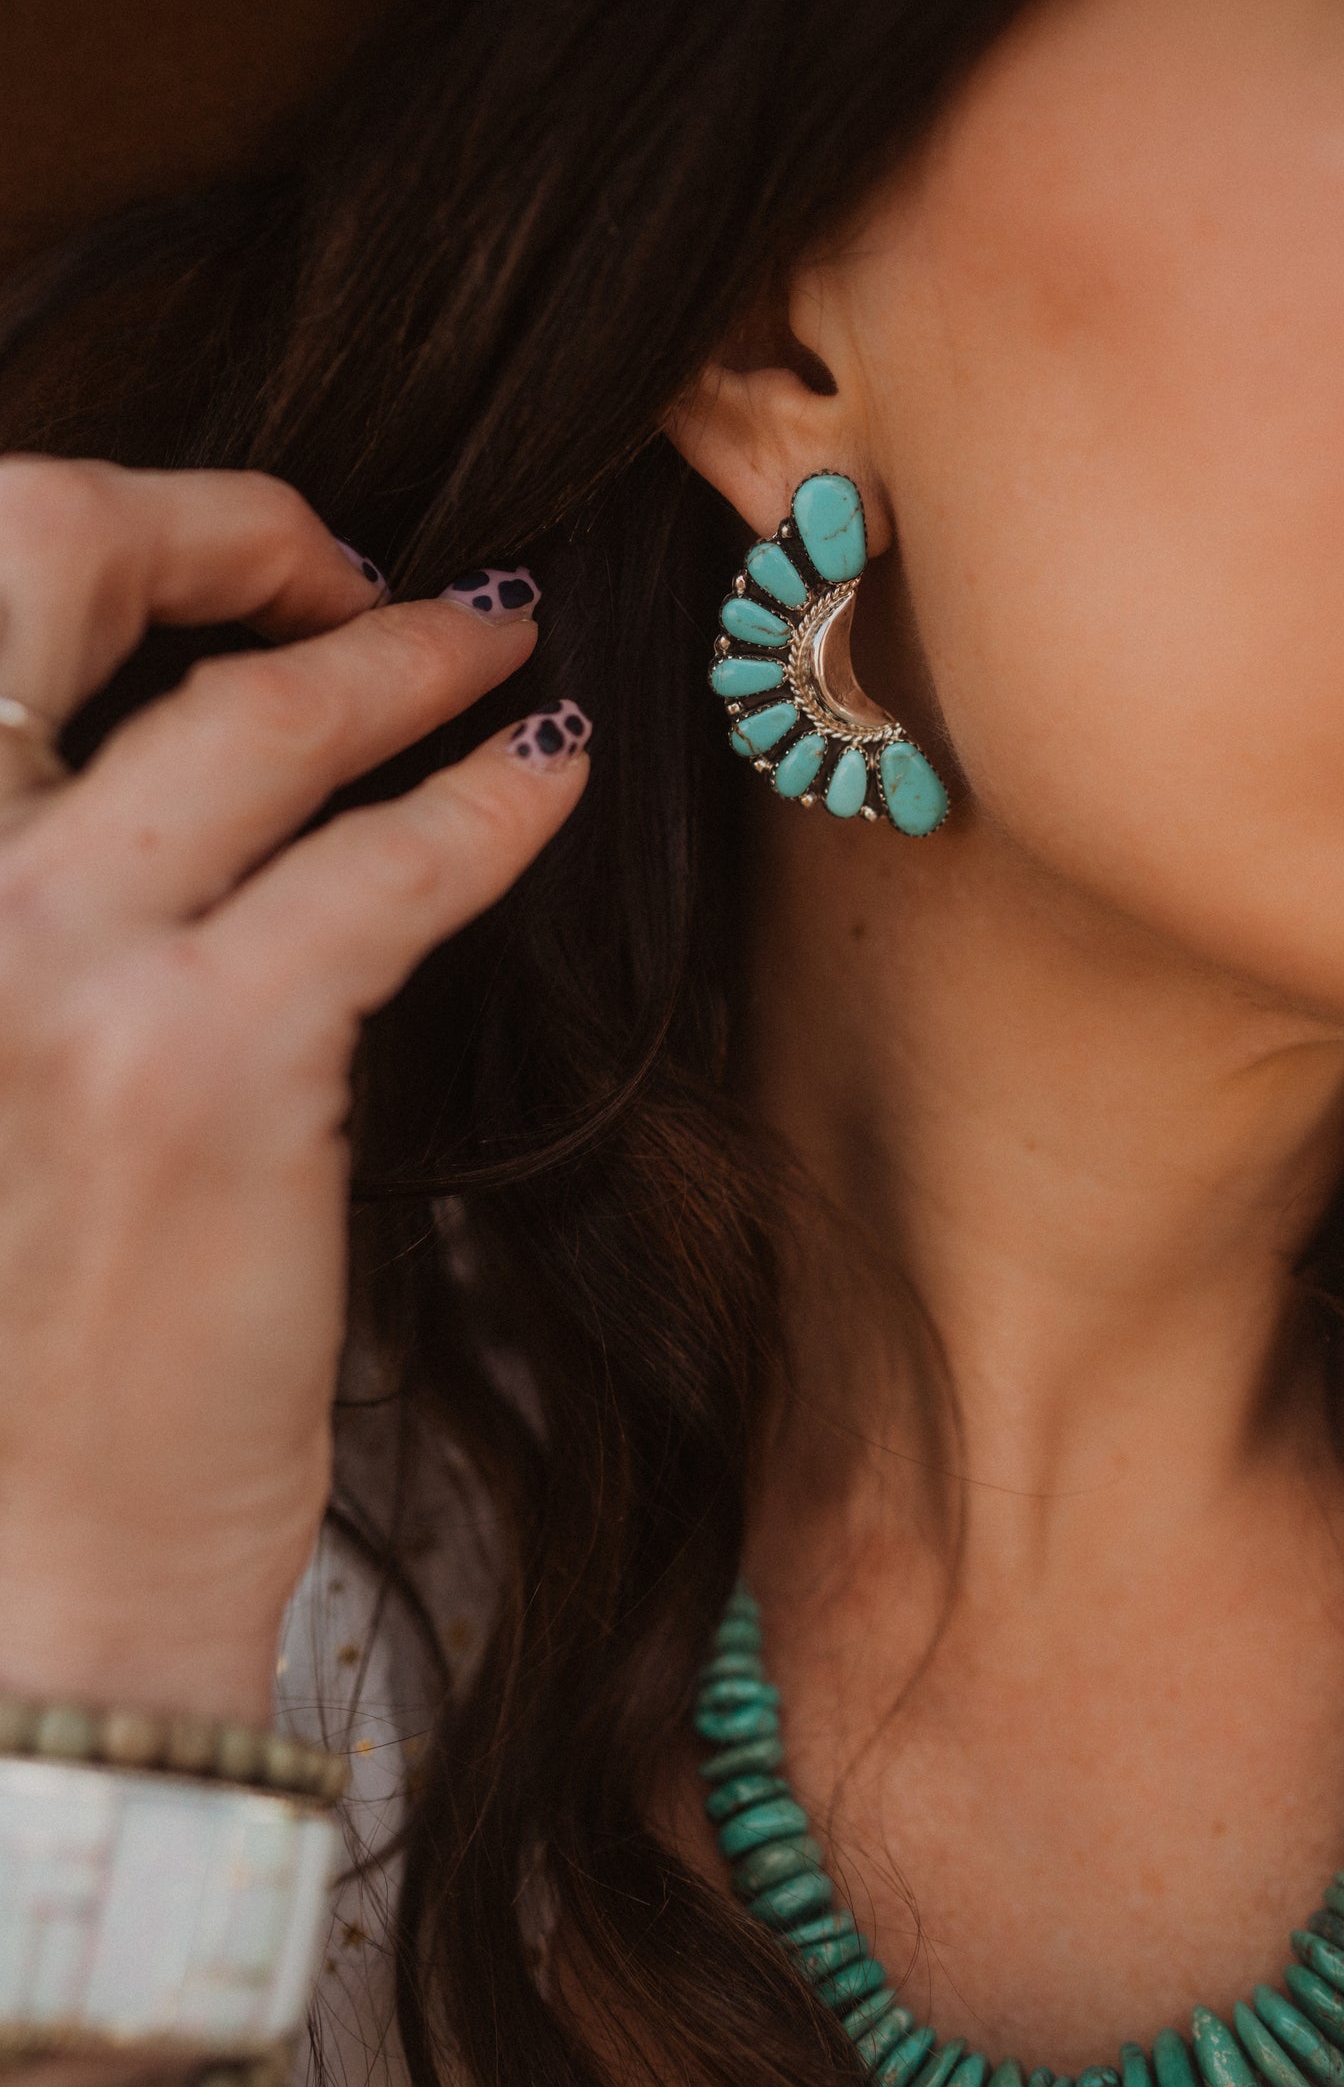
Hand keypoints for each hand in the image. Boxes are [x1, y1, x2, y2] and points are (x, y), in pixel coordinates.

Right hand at [0, 458, 586, 1719]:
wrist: (39, 1553)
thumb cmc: (21, 1325)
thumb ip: (45, 904)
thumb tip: (203, 764)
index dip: (113, 540)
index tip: (244, 569)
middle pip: (51, 575)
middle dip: (237, 533)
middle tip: (372, 566)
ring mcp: (42, 965)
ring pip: (257, 721)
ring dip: (404, 658)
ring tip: (502, 640)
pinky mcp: (201, 1058)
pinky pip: (384, 868)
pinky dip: (485, 805)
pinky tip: (547, 776)